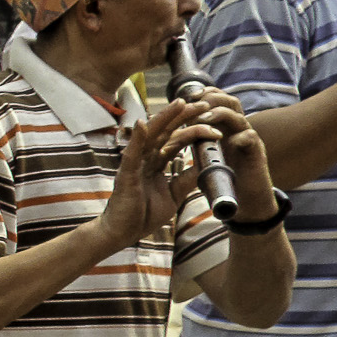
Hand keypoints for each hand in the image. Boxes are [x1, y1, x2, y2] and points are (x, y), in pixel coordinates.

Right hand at [95, 98, 216, 249]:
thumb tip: (205, 164)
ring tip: (182, 103)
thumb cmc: (143, 216)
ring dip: (166, 118)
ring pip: (151, 135)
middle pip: (167, 131)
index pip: (177, 139)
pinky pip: (131, 154)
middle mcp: (145, 159)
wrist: (123, 234)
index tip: (213, 120)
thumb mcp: (174, 195)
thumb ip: (186, 179)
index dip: (194, 128)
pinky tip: (143, 123)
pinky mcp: (126, 175)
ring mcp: (135, 165)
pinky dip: (137, 138)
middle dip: (185, 115)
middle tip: (204, 102)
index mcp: (156, 163)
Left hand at [185, 84, 279, 218]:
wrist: (246, 204)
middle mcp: (238, 131)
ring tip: (204, 117)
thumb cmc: (225, 182)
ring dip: (222, 114)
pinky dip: (240, 137)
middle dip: (213, 98)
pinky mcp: (257, 155)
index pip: (218, 104)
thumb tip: (173, 136)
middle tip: (195, 101)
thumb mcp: (206, 160)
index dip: (205, 96)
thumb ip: (197, 146)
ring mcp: (249, 142)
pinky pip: (251, 139)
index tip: (186, 96)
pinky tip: (229, 140)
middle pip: (230, 103)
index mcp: (225, 130)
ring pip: (239, 117)